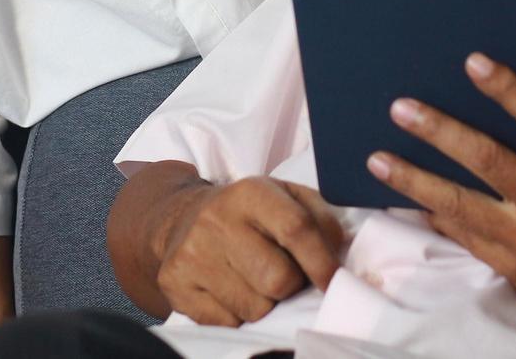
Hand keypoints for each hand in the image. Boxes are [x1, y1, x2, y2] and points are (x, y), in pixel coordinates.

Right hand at [153, 176, 344, 326]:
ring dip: (264, 303)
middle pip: (277, 279)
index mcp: (251, 193)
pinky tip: (230, 291)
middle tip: (282, 275)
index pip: (296, 228)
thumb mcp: (286, 198)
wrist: (182, 217)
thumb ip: (320, 218)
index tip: (333, 281)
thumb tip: (339, 252)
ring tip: (253, 281)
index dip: (321, 261)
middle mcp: (217, 219)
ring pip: (254, 308)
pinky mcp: (176, 283)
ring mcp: (193, 253)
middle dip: (289, 286)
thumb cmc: (248, 214)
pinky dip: (236, 315)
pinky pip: (226, 322)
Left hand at [367, 54, 515, 334]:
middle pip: (487, 159)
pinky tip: (406, 196)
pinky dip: (433, 214)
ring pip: (460, 203)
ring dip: (414, 178)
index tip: (473, 61)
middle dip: (439, 130)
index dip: (506, 88)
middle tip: (400, 108)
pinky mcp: (514, 267)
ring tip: (377, 158)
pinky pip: (464, 235)